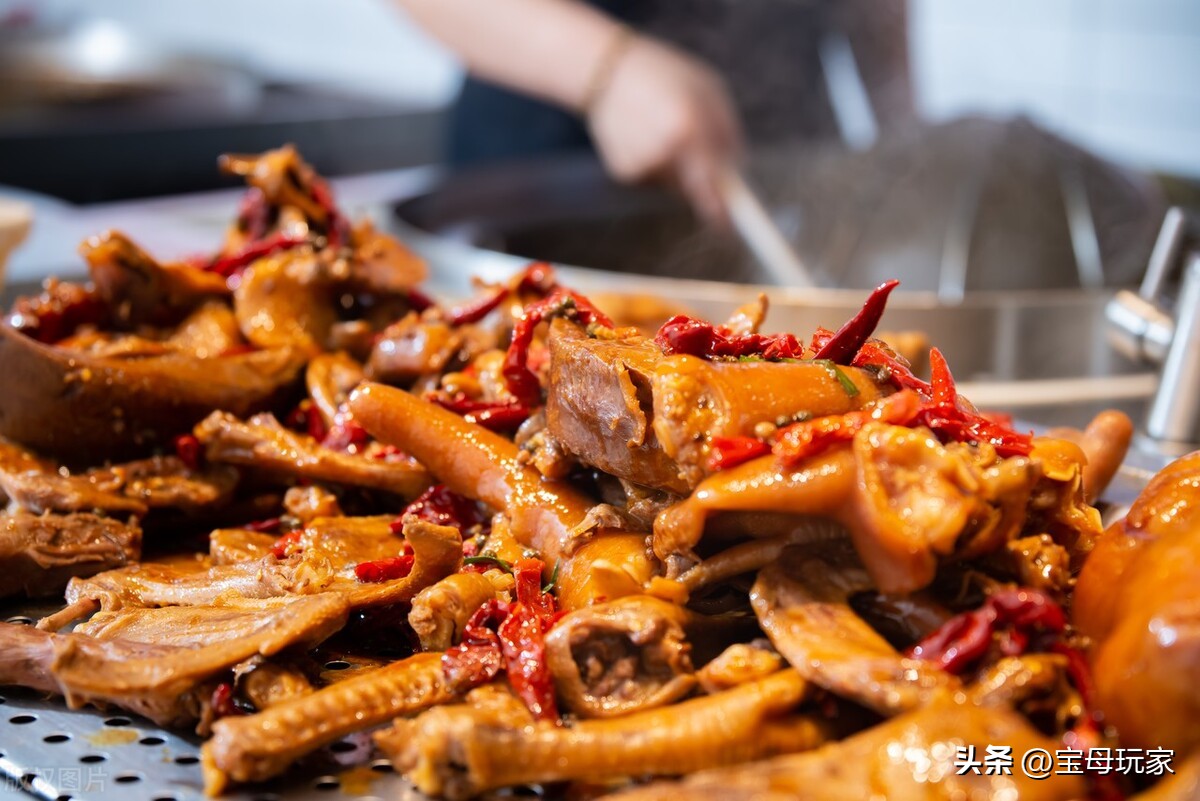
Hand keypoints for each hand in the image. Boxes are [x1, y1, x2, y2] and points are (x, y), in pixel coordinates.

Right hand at [586, 35, 742, 225]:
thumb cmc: (666, 74)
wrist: (606, 69)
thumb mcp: (709, 90)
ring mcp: (640, 165)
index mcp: (687, 129)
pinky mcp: (623, 171)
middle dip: (703, 177)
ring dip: (679, 166)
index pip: (709, 185)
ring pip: (674, 184)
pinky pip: (654, 178)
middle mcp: (662, 153)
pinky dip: (657, 162)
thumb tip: (737, 174)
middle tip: (696, 145)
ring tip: (664, 126)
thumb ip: (727, 133)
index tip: (729, 226)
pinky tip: (645, 133)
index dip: (721, 212)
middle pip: (695, 188)